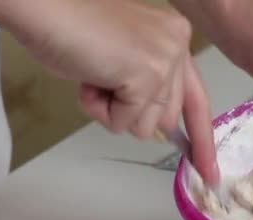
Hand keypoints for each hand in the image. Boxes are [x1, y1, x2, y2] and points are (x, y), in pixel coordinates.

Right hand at [0, 0, 218, 184]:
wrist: (45, 8)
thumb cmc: (72, 28)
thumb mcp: (124, 57)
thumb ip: (147, 83)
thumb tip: (159, 126)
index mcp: (175, 36)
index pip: (197, 100)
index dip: (200, 138)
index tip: (208, 170)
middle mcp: (178, 45)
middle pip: (168, 119)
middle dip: (132, 113)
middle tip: (103, 82)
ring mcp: (165, 60)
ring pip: (147, 126)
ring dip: (113, 112)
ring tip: (94, 76)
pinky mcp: (147, 76)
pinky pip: (125, 123)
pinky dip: (101, 111)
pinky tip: (89, 79)